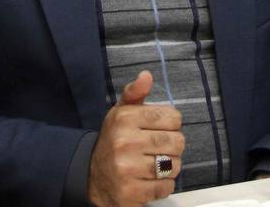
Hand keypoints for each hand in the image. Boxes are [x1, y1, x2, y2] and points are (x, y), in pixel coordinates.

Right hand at [88, 71, 184, 206]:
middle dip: (173, 146)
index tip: (159, 128)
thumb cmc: (114, 139)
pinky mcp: (131, 192)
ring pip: (174, 165)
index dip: (171, 124)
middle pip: (177, 142)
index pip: (173, 117)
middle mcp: (125, 142)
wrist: (91, 175)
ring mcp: (127, 169)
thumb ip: (135, 93)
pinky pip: (165, 187)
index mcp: (125, 118)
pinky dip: (163, 185)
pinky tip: (150, 180)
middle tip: (158, 148)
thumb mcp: (121, 112)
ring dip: (170, 167)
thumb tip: (147, 76)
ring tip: (155, 164)